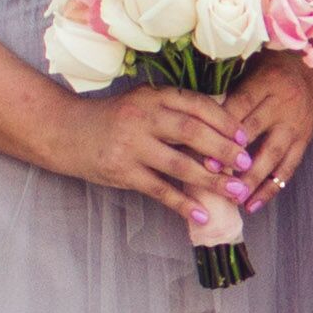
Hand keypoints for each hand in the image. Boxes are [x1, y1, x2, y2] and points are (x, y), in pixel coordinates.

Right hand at [40, 77, 251, 219]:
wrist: (66, 131)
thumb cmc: (113, 119)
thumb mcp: (143, 104)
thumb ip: (175, 112)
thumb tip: (220, 132)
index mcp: (153, 96)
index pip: (197, 105)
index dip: (224, 121)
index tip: (243, 136)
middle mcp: (143, 117)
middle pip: (192, 132)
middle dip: (224, 149)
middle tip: (246, 163)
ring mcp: (131, 145)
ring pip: (180, 164)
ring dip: (211, 180)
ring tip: (235, 192)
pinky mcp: (122, 171)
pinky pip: (159, 190)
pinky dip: (183, 204)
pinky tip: (202, 215)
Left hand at [215, 52, 312, 211]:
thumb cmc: (272, 68)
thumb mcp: (251, 67)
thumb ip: (230, 90)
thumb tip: (198, 120)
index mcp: (266, 82)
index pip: (241, 106)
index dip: (222, 128)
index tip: (204, 147)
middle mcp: (283, 104)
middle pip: (256, 132)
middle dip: (234, 157)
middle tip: (214, 177)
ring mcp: (296, 125)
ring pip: (273, 156)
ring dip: (252, 180)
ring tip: (234, 198)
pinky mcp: (304, 141)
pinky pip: (288, 168)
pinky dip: (271, 188)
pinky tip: (253, 204)